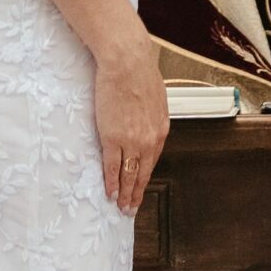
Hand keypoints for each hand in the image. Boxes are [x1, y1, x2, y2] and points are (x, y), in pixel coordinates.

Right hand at [94, 29, 169, 214]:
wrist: (128, 62)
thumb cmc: (140, 72)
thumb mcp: (156, 98)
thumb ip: (152, 115)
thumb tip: (147, 121)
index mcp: (160, 130)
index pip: (152, 161)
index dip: (145, 177)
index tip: (141, 188)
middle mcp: (149, 141)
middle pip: (142, 174)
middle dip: (136, 193)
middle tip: (131, 208)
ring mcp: (131, 141)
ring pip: (128, 175)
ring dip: (124, 194)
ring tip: (121, 207)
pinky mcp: (112, 138)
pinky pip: (112, 167)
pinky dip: (111, 182)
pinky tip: (110, 192)